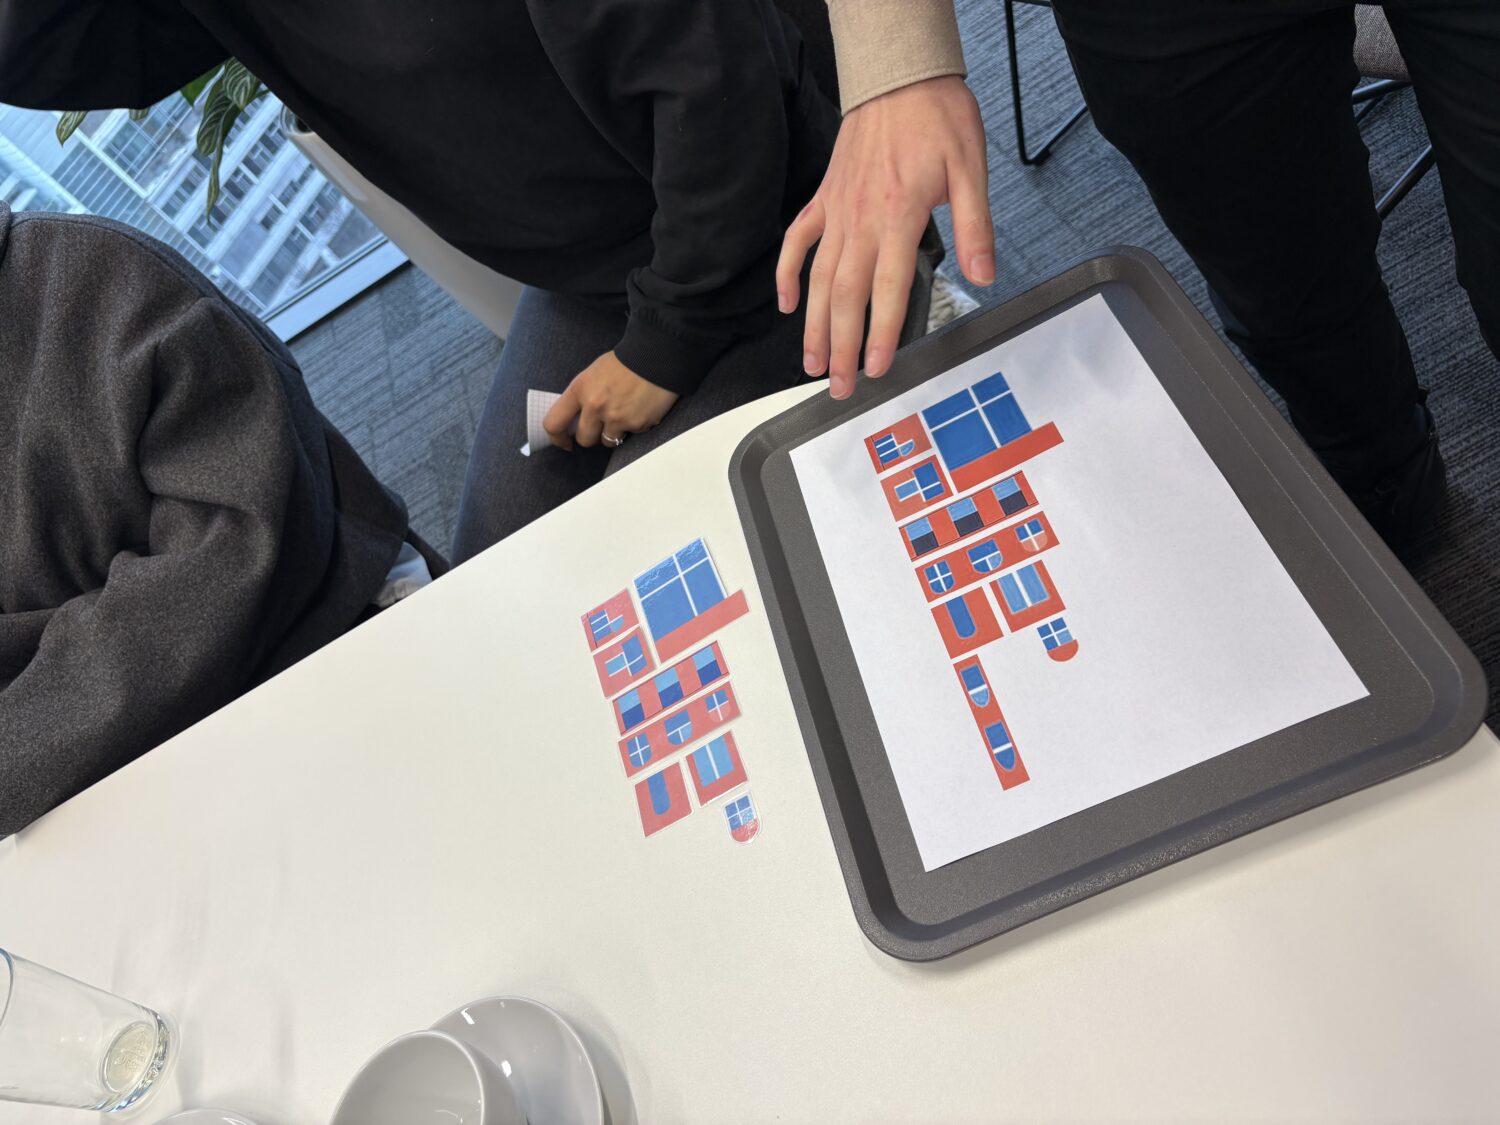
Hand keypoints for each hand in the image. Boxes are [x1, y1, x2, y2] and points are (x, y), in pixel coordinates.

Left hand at [544, 351, 678, 449]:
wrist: (656, 355)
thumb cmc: (625, 362)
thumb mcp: (593, 374)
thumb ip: (583, 396)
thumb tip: (577, 419)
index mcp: (580, 390)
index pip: (554, 423)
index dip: (557, 438)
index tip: (564, 442)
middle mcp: (595, 406)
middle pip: (584, 439)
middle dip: (592, 435)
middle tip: (602, 424)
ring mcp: (616, 418)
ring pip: (608, 441)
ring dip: (614, 433)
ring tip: (624, 413)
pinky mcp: (637, 424)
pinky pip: (631, 435)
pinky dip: (635, 425)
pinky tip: (640, 408)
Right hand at [777, 75, 993, 398]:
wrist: (900, 76)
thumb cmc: (937, 118)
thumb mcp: (971, 170)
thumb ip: (975, 227)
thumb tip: (983, 275)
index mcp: (898, 216)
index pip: (887, 289)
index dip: (879, 334)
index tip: (875, 367)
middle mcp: (861, 219)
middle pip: (844, 296)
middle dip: (839, 346)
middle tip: (838, 385)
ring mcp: (837, 210)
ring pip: (818, 279)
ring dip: (812, 325)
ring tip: (811, 362)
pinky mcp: (824, 198)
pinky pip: (798, 242)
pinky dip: (788, 274)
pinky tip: (786, 304)